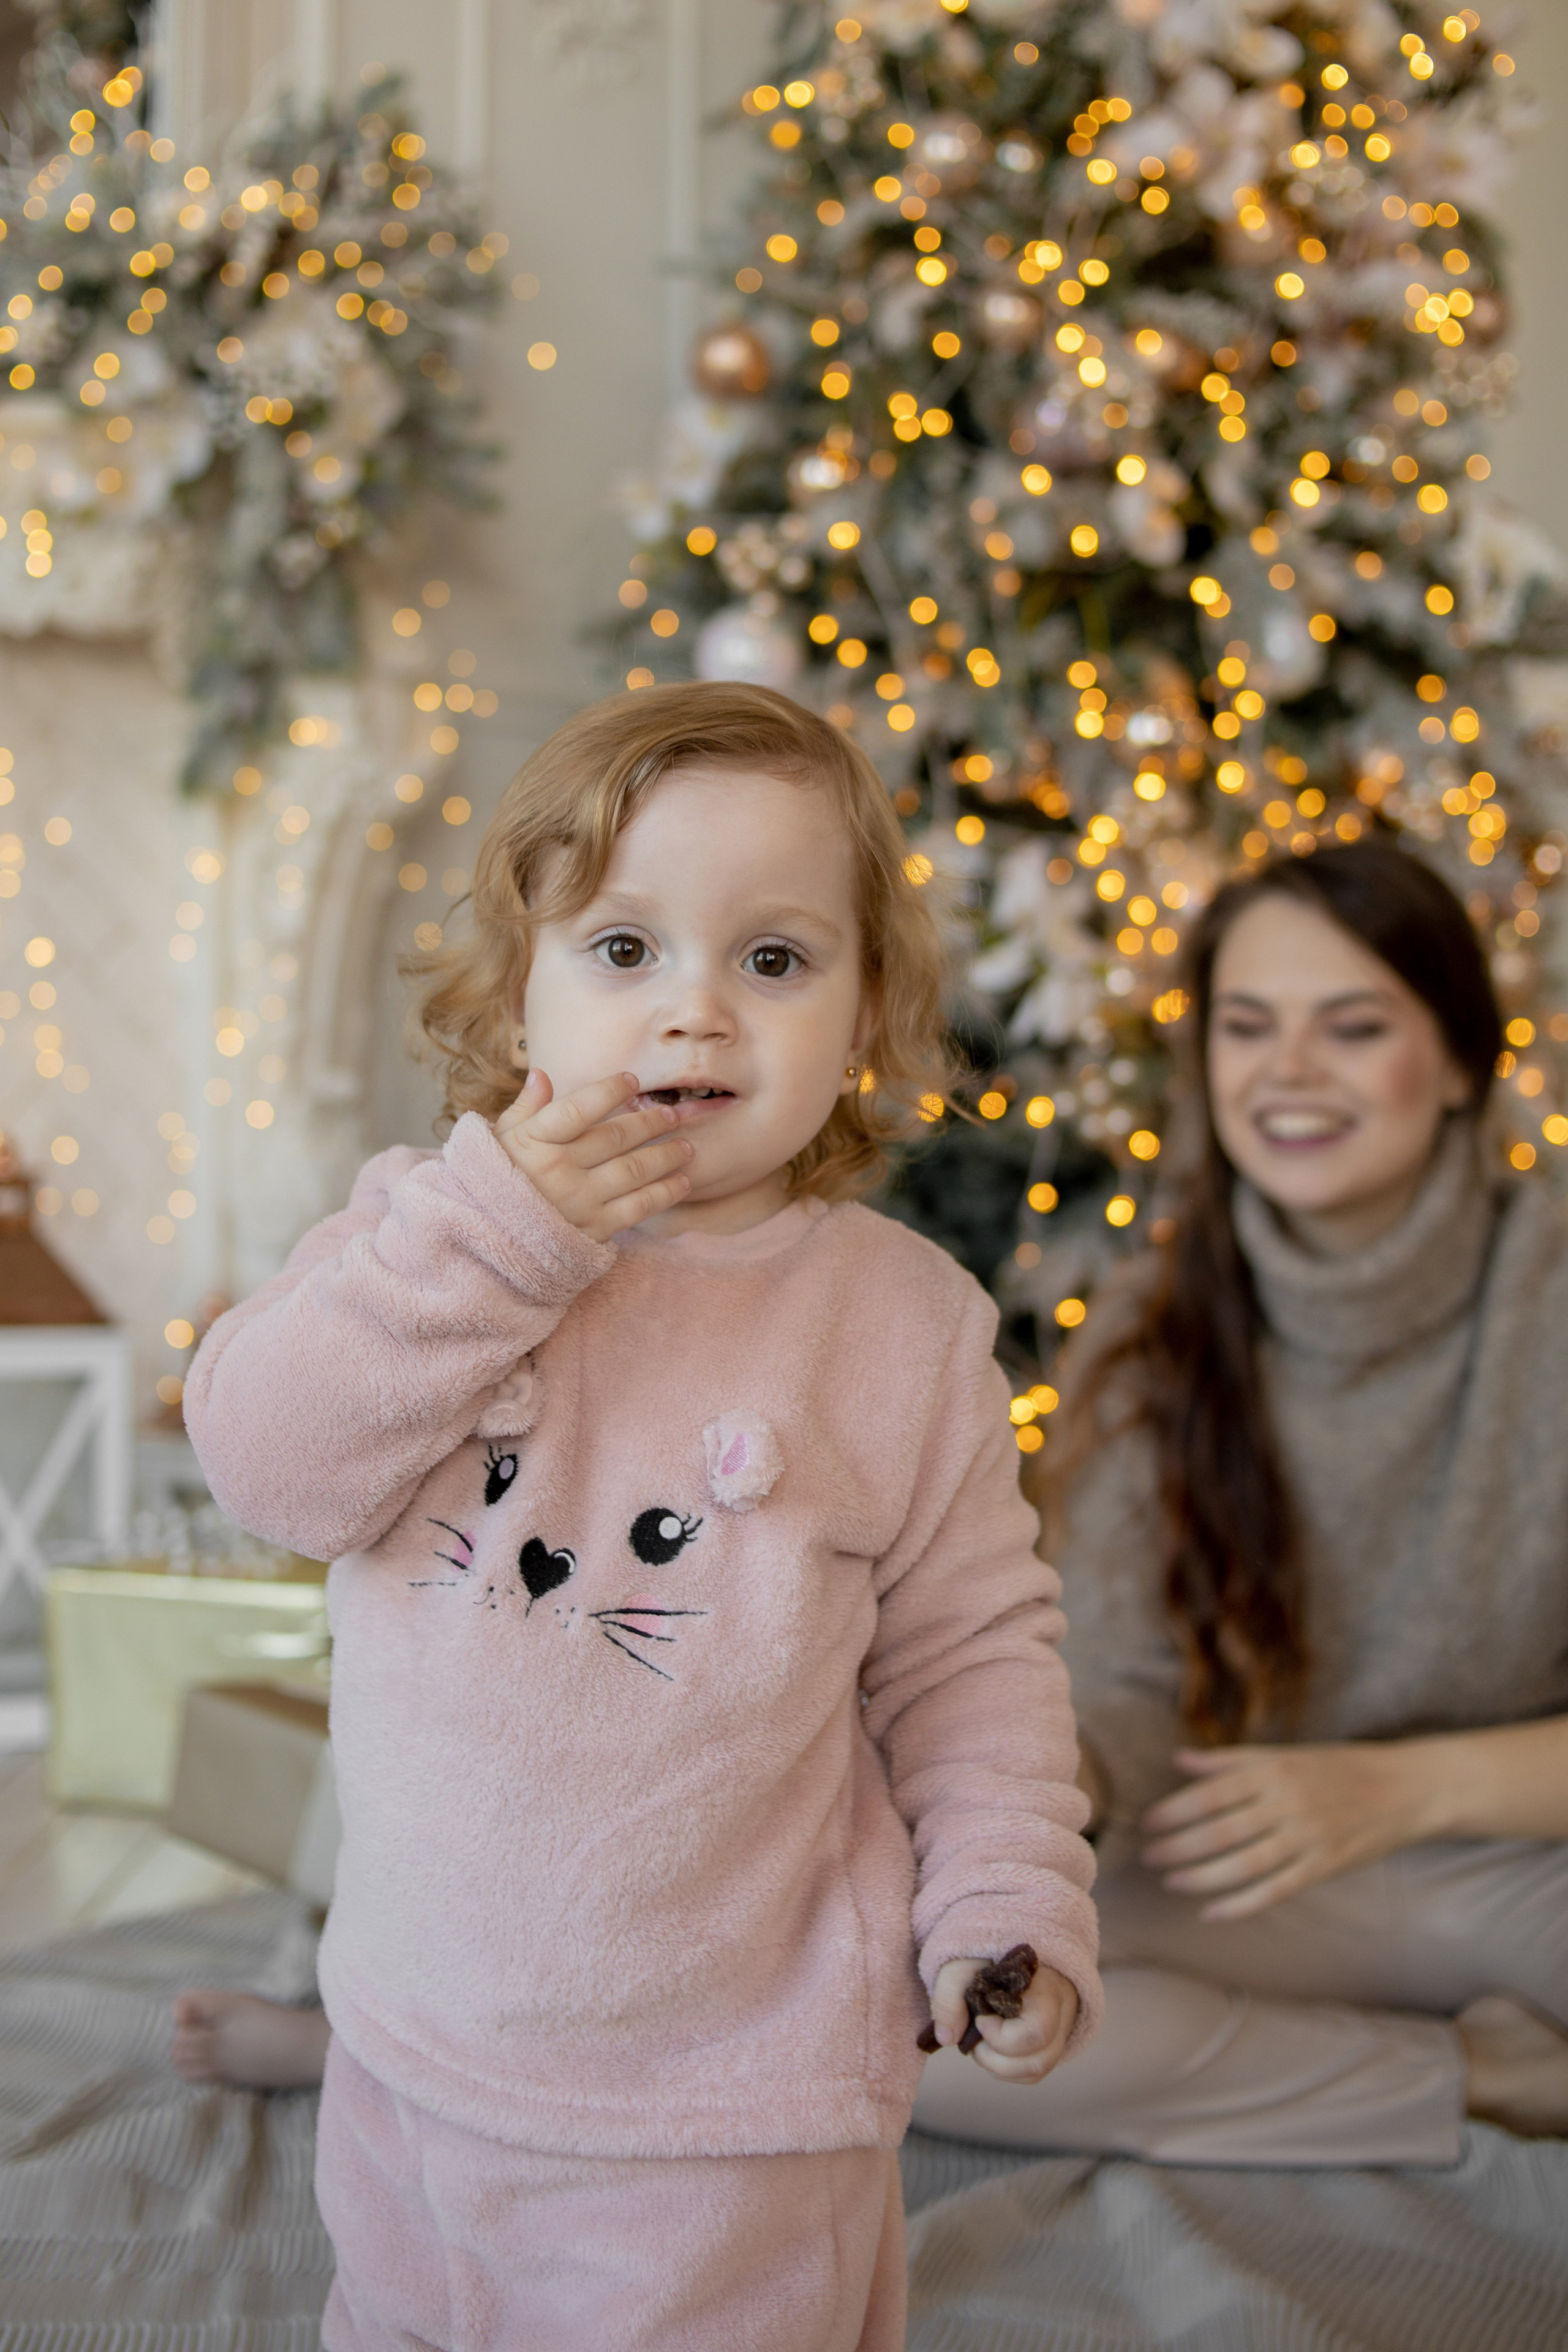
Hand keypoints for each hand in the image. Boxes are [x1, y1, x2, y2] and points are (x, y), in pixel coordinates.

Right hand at [494, 1070, 692, 1242]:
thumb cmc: (496, 1181)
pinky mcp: (594, 1229)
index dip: (609, 1091)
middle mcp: (559, 1169)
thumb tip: (541, 1075)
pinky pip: (638, 1207)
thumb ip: (525, 1108)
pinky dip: (665, 1193)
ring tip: (687, 1146)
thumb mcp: (501, 1141)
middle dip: (650, 1123)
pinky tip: (683, 1182)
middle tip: (672, 1114)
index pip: (579, 1109)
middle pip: (615, 1138)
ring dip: (666, 1156)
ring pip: (634, 1170)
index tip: (633, 1081)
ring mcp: (579, 1200)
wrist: (489, 1239)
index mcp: (535, 1141)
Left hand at [929, 1958, 1078, 2084]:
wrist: (1001, 1949)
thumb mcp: (962, 1962)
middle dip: (994, 2057)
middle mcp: (1062, 2014)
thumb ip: (950, 1993)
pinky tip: (990, 2046)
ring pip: (1035, 2072)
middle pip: (1038, 2061)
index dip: (1002, 2037)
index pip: (1037, 2031)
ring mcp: (1059, 2033)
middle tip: (974, 2033)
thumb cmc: (985, 1955)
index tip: (980, 2019)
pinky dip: (1004, 2069)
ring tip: (979, 2040)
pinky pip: (1031, 2075)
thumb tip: (948, 2038)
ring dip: (997, 2066)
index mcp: (1047, 1987)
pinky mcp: (1049, 2046)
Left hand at [1141, 1741, 1424, 1920]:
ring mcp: (1308, 1837)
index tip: (1145, 1822)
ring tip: (1171, 1882)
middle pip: (1221, 1830)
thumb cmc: (1337, 1767)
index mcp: (1274, 1771)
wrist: (1404, 1788)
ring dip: (1202, 1876)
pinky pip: (1276, 1890)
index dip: (1174, 1809)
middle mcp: (1288, 1803)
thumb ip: (1231, 1760)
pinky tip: (1211, 1912)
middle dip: (1179, 1845)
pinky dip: (1242, 1904)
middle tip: (1148, 1857)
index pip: (1212, 1793)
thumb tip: (1179, 1760)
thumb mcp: (1285, 1755)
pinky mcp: (1324, 1866)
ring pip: (1245, 1864)